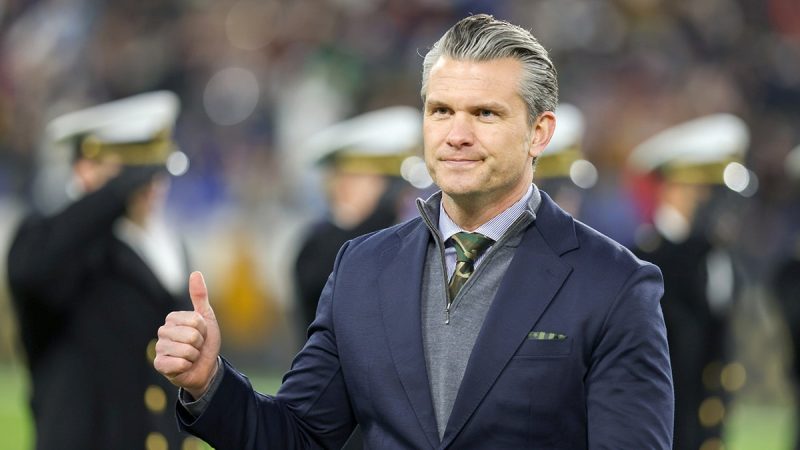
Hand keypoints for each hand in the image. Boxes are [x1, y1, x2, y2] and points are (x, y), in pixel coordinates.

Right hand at [154, 271, 221, 398]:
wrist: (206, 368)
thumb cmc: (205, 342)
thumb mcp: (206, 318)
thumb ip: (200, 296)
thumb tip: (195, 273)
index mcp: (172, 318)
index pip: (195, 321)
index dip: (204, 330)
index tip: (201, 334)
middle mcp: (163, 331)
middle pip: (192, 336)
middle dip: (200, 344)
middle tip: (197, 347)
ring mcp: (159, 348)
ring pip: (186, 350)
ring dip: (194, 356)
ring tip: (191, 357)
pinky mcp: (159, 364)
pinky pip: (178, 363)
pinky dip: (187, 366)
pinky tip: (184, 366)